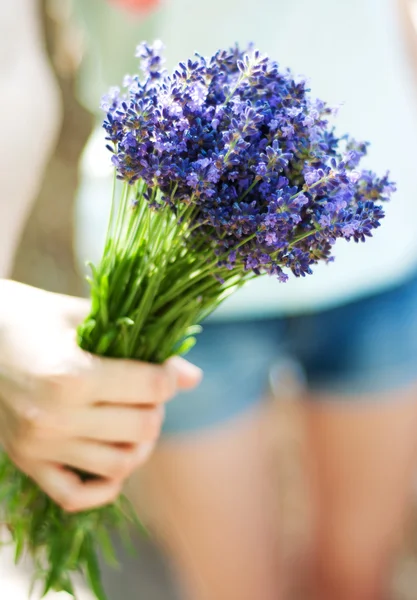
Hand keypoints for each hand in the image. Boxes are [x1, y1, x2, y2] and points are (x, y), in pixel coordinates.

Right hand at [0, 280, 201, 511]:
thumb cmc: (33, 317)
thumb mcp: (86, 316)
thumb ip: (140, 344)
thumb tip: (193, 377)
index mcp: (70, 375)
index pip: (151, 389)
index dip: (168, 377)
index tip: (164, 370)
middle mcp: (53, 418)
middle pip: (142, 429)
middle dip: (157, 409)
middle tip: (148, 395)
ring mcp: (38, 446)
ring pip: (119, 465)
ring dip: (140, 444)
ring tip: (134, 420)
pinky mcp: (27, 463)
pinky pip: (77, 496)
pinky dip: (105, 485)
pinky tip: (112, 455)